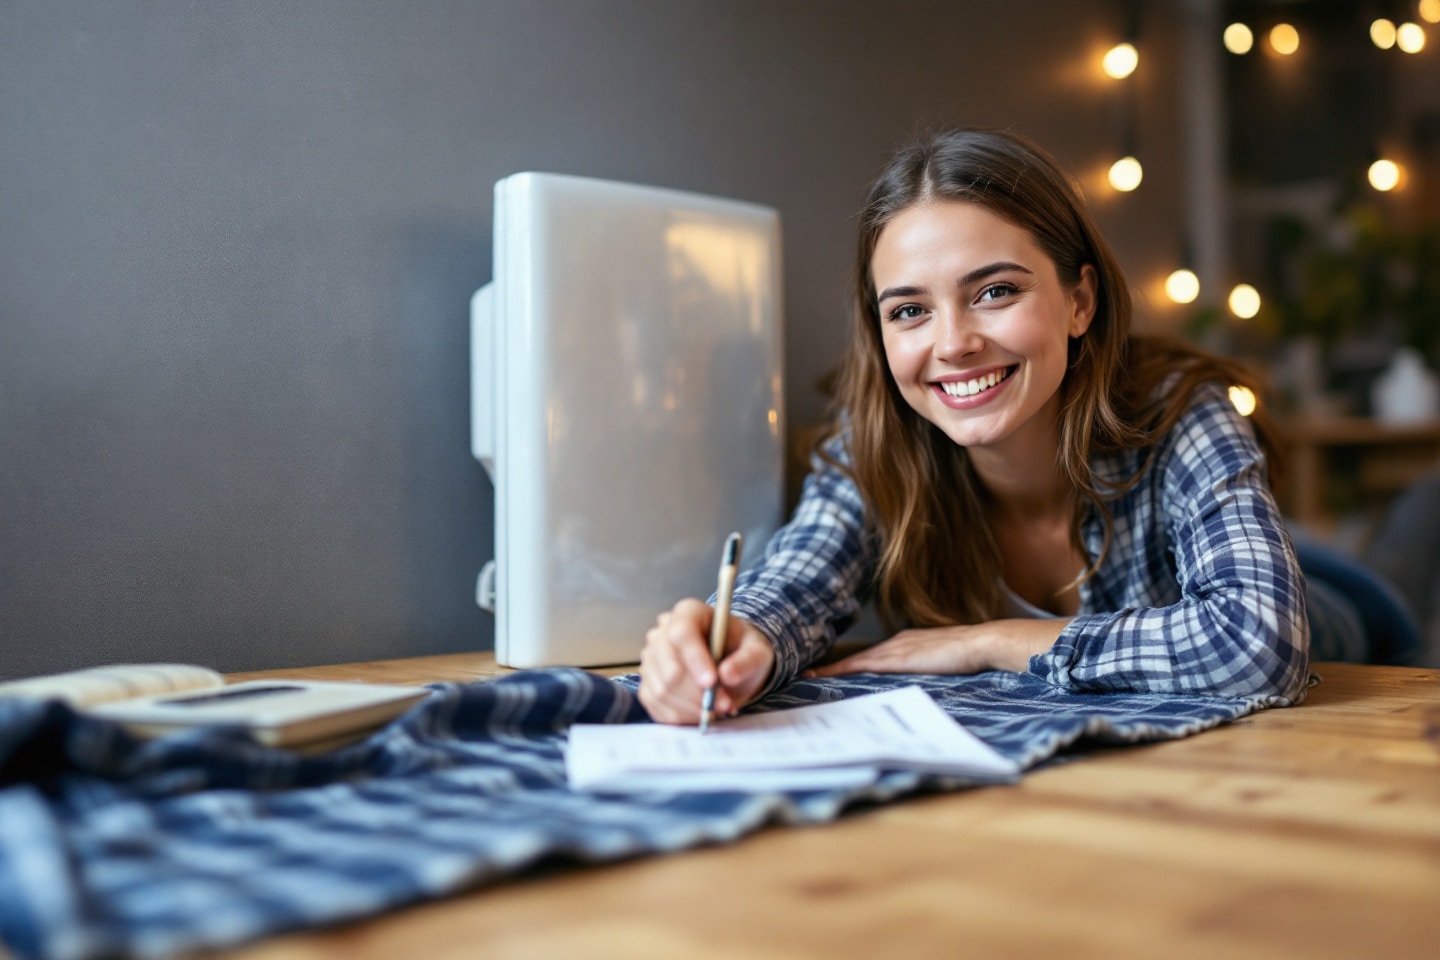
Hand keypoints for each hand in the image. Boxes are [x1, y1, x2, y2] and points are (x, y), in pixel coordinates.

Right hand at [638, 598, 775, 724]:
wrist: (731, 662)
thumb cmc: (741, 650)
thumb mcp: (756, 650)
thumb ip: (747, 660)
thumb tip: (727, 675)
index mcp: (688, 613)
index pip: (682, 633)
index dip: (695, 659)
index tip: (712, 682)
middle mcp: (662, 632)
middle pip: (670, 667)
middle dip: (698, 693)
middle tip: (724, 704)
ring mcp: (651, 659)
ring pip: (662, 690)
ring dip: (692, 708)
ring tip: (717, 708)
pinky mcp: (648, 683)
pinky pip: (657, 706)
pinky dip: (682, 716)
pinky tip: (701, 711)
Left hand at [806, 619, 1067, 677]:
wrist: (982, 643)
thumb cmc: (971, 655)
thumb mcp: (944, 663)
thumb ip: (930, 670)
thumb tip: (924, 684)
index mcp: (907, 643)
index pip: (871, 656)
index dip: (849, 665)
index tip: (829, 672)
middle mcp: (895, 642)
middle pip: (857, 657)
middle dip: (833, 666)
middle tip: (807, 673)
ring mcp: (894, 648)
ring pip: (853, 660)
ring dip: (831, 669)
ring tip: (806, 675)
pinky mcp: (896, 657)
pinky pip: (859, 665)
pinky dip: (839, 670)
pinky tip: (822, 675)